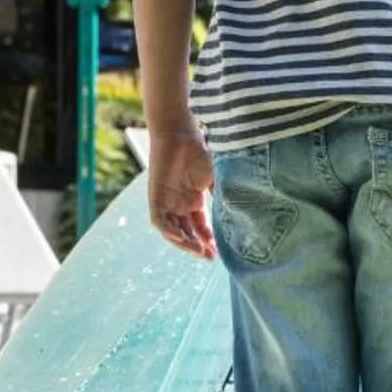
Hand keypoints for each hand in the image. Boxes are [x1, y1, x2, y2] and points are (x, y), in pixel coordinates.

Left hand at [146, 127, 216, 260]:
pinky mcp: (155, 197)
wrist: (180, 134)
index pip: (199, 227)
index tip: (218, 252)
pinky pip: (159, 221)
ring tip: (199, 252)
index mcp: (192, 200)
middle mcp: (178, 205)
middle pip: (187, 233)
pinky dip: (169, 231)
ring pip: (173, 231)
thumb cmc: (199, 151)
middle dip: (198, 247)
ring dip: (185, 243)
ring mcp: (166, 202)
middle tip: (210, 257)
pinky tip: (181, 238)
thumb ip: (221, 196)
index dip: (208, 240)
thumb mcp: (215, 178)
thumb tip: (236, 215)